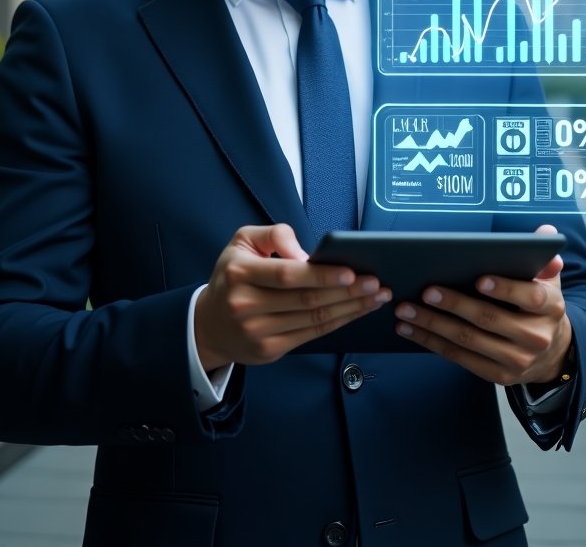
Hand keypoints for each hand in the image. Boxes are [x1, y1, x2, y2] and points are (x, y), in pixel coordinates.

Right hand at [195, 224, 390, 370]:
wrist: (209, 324)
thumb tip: (306, 255)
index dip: (322, 275)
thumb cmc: (232, 275)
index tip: (351, 272)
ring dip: (350, 309)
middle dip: (347, 292)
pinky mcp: (269, 350)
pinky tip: (355, 312)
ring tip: (375, 297)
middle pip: (306, 300)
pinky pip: (312, 335)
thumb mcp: (244, 241)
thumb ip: (275, 235)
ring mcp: (257, 332)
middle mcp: (246, 305)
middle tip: (376, 283)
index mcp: (239, 273)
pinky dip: (338, 323)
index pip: (288, 275)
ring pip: (313, 319)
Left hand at [393, 225, 571, 384]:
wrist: (553, 354)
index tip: (479, 279)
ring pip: (468, 340)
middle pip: (490, 319)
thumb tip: (545, 231)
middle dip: (455, 304)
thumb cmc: (538, 308)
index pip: (531, 297)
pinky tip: (411, 329)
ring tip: (406, 310)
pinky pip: (460, 358)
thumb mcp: (548, 282)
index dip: (505, 289)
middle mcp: (536, 337)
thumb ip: (542, 258)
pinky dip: (432, 342)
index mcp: (550, 308)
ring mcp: (517, 360)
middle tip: (427, 291)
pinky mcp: (497, 376)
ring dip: (433, 324)